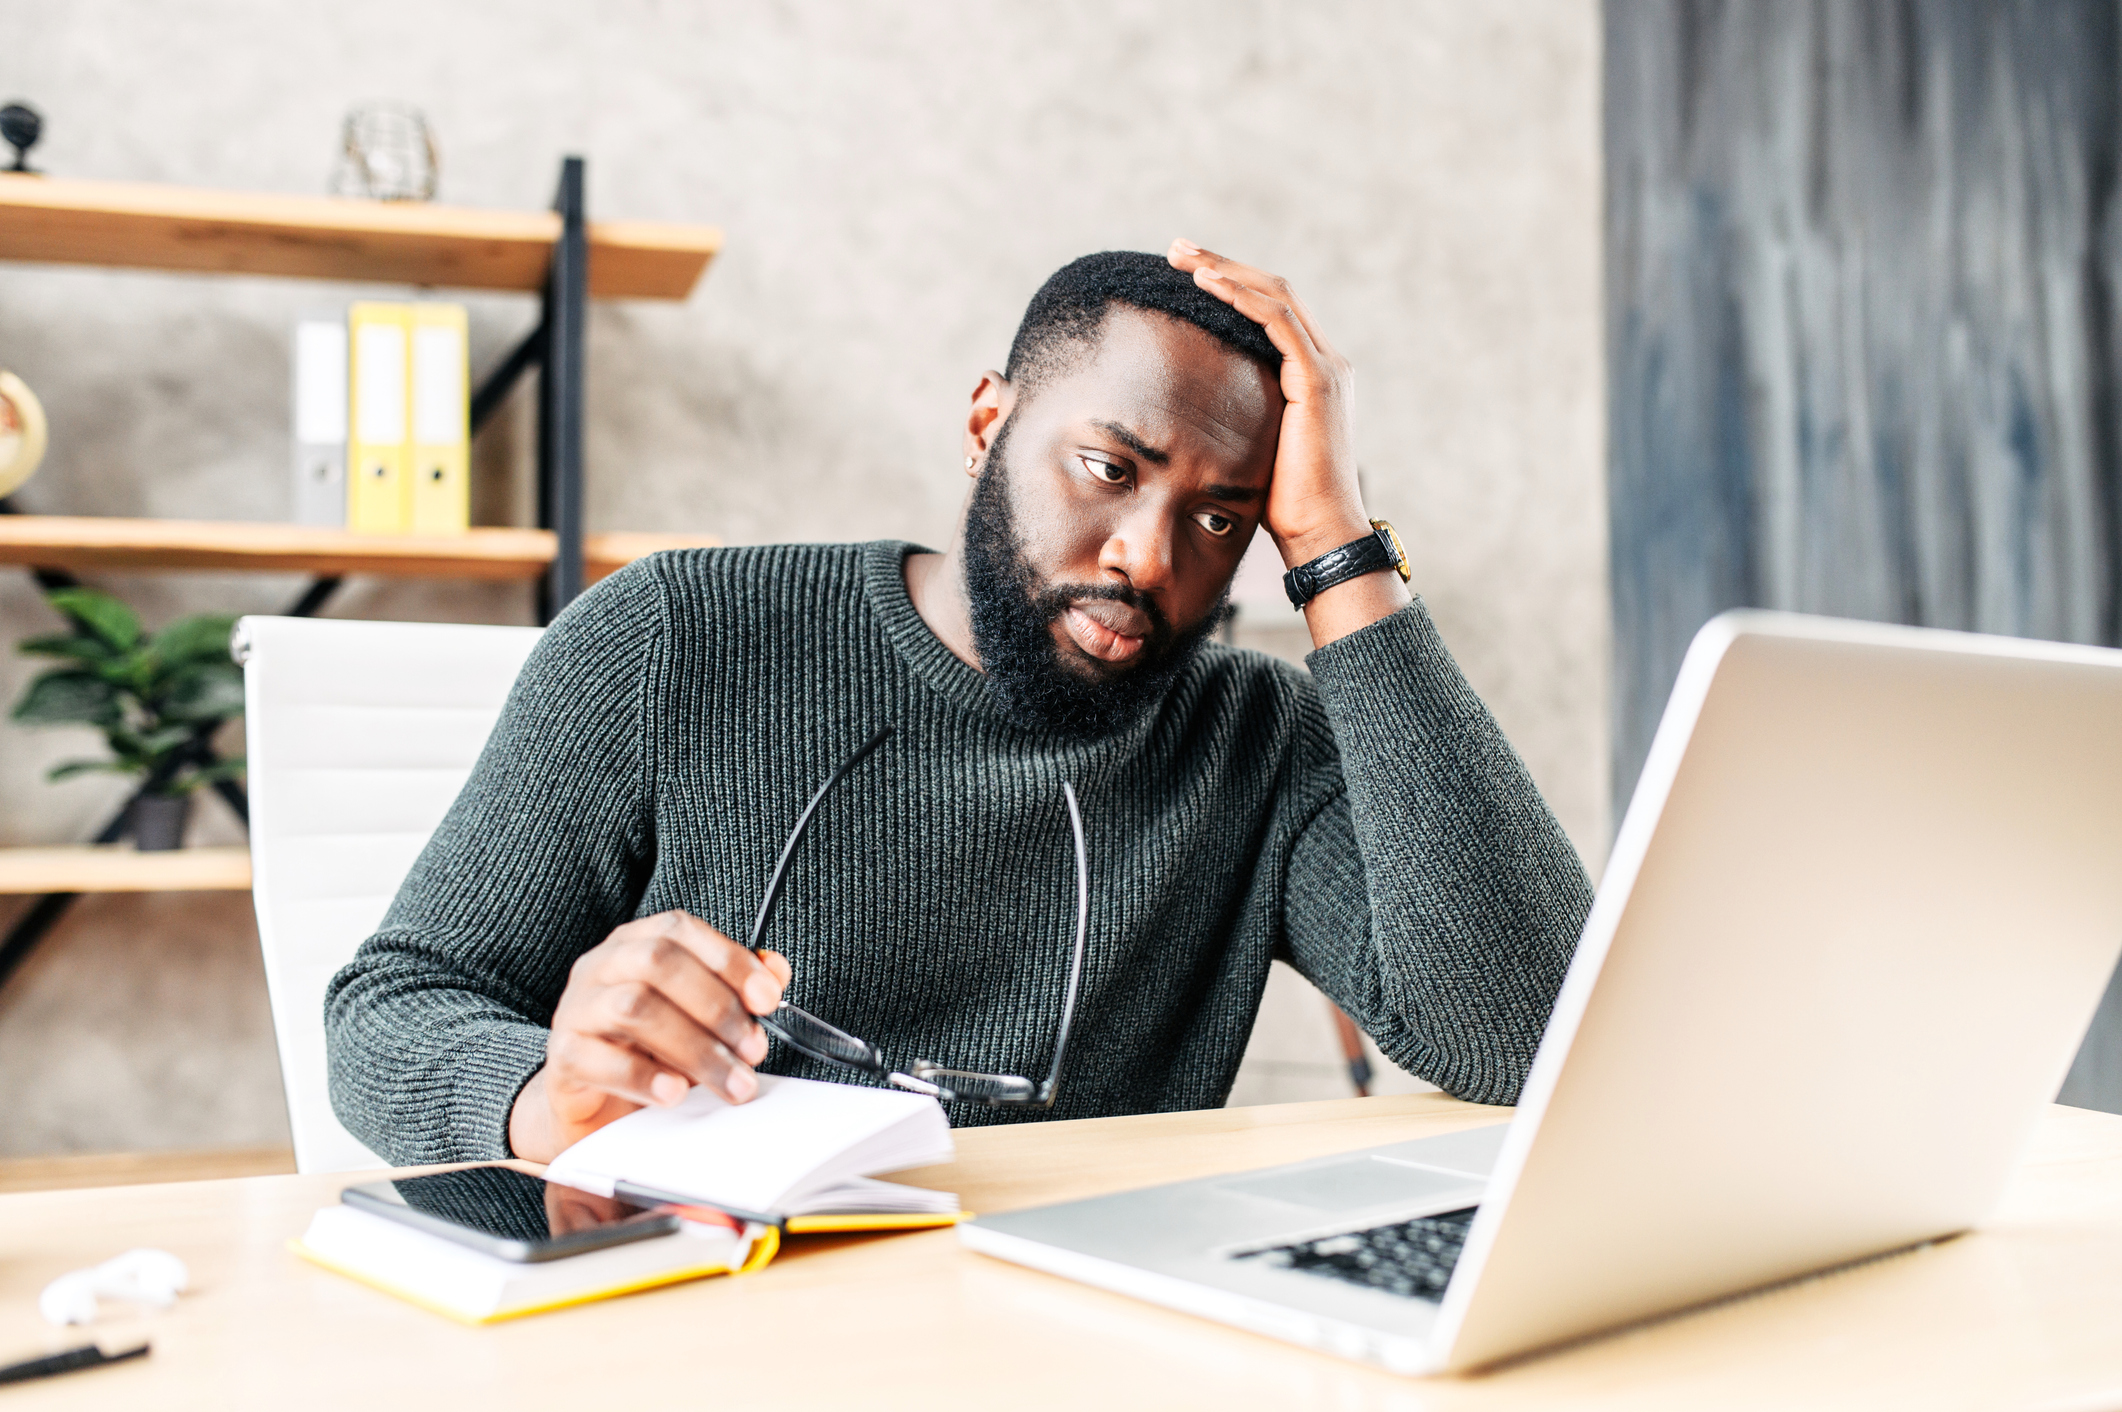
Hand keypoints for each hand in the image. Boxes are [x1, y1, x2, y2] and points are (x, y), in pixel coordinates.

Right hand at [508, 911, 790, 1162]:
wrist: (592, 1103)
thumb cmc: (649, 1050)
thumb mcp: (697, 1017)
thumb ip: (735, 990)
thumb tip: (775, 971)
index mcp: (635, 943)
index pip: (679, 930)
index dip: (729, 960)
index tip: (768, 999)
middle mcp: (601, 966)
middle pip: (658, 963)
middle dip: (716, 1006)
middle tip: (753, 1050)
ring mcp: (576, 1008)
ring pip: (634, 1007)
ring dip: (694, 1048)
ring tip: (730, 1082)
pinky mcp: (563, 1056)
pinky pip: (597, 1058)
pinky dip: (644, 1078)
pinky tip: (675, 1094)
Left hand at [1166, 239, 1409, 645]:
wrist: (1319, 533)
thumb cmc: (1282, 503)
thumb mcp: (1251, 444)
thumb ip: (1237, 415)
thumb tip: (1193, 411)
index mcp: (1311, 374)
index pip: (1269, 311)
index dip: (1229, 285)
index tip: (1186, 273)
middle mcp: (1325, 361)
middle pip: (1272, 291)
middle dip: (1222, 265)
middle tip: (1176, 250)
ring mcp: (1325, 368)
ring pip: (1274, 295)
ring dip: (1225, 270)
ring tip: (1182, 257)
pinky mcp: (1318, 380)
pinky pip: (1277, 321)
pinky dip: (1241, 297)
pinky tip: (1207, 284)